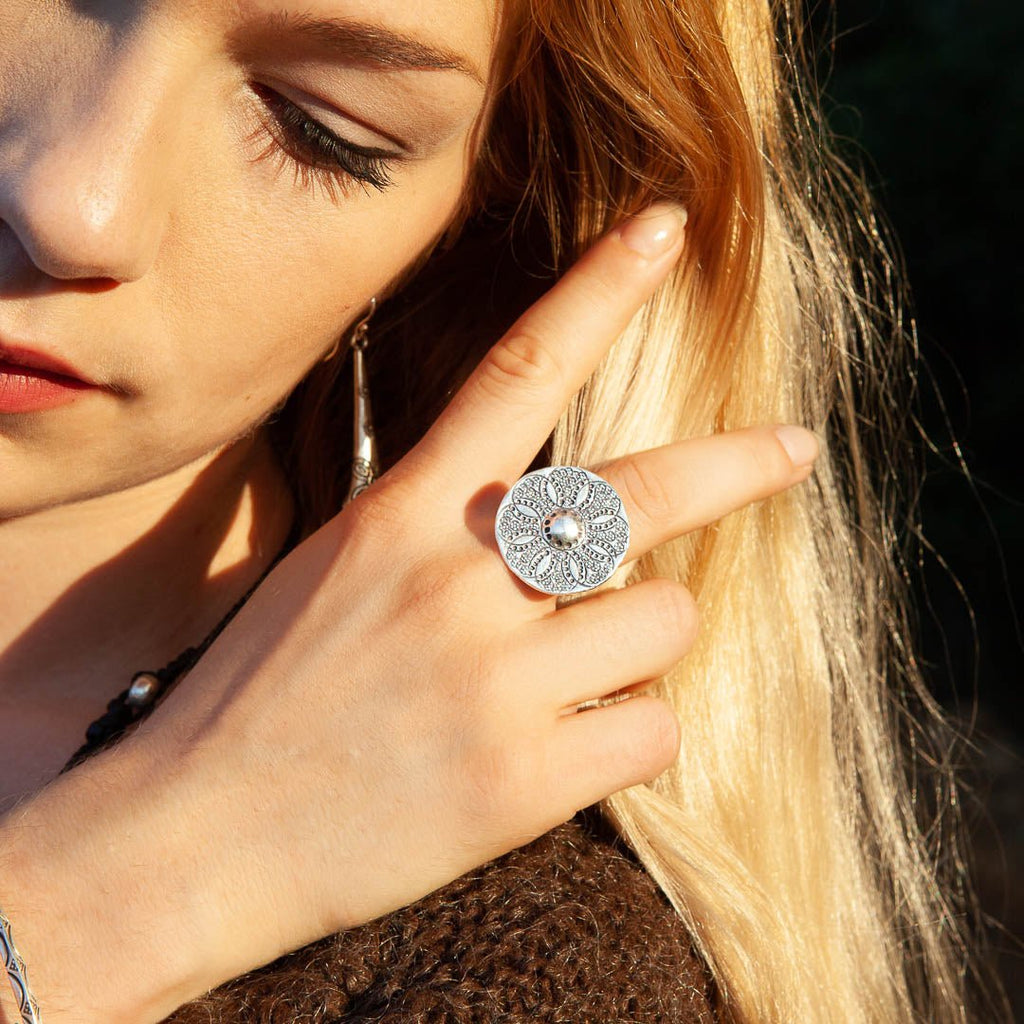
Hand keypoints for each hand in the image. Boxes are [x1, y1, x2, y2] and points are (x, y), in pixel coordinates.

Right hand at [0, 203, 818, 1023]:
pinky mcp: (523, 782)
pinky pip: (654, 731)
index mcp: (403, 515)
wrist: (193, 838)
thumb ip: (438, 531)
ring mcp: (494, 680)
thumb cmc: (261, 697)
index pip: (519, 369)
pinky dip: (630, 738)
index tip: (664, 229)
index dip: (600, 289)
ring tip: (575, 681)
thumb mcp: (333, 572)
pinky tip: (569, 754)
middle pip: (641, 494)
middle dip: (738, 463)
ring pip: (665, 621)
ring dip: (640, 645)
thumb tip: (555, 520)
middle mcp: (457, 579)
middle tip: (794, 446)